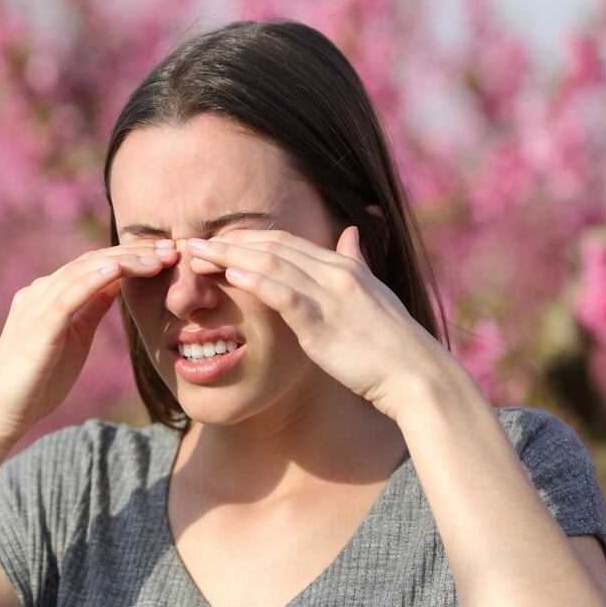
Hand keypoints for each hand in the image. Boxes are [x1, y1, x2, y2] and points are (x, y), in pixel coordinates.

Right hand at [0, 242, 178, 451]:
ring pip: (82, 272)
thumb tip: (117, 283)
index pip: (93, 265)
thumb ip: (91, 308)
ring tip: (156, 259)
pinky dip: (93, 281)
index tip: (166, 256)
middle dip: (133, 254)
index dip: (130, 257)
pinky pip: (67, 297)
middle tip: (172, 249)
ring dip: (122, 263)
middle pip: (91, 262)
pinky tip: (118, 272)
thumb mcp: (74, 337)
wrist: (1, 412)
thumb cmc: (37, 381)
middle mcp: (39, 293)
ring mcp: (35, 307)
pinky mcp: (37, 328)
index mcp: (48, 295)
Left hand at [185, 226, 451, 419]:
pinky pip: (285, 295)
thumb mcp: (374, 293)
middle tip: (189, 243)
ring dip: (230, 256)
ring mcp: (330, 296)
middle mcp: (335, 273)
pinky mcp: (323, 323)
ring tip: (196, 255)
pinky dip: (256, 281)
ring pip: (272, 264)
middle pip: (271, 246)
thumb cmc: (392, 342)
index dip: (246, 238)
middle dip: (228, 242)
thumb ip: (356, 261)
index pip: (285, 241)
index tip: (214, 239)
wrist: (416, 376)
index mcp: (342, 267)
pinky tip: (230, 275)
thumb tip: (351, 231)